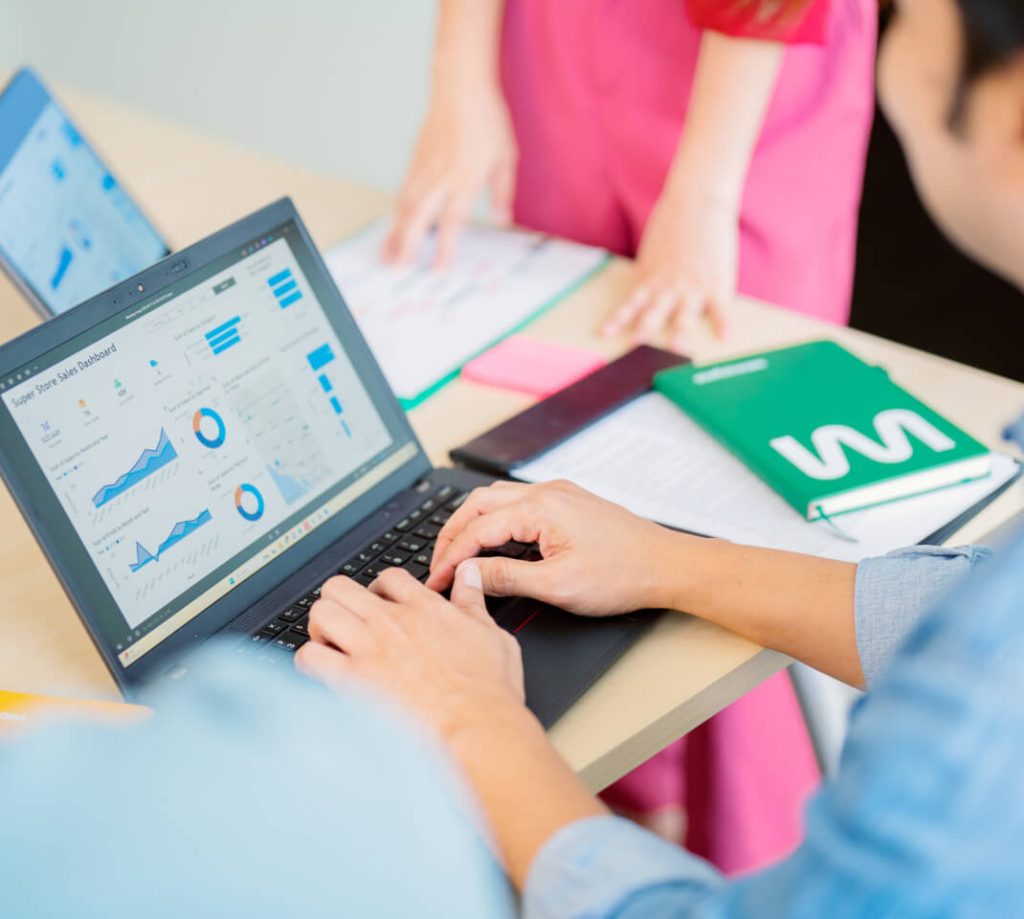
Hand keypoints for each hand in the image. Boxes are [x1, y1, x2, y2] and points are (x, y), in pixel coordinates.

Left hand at [296, 562, 523, 738]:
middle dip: (340, 602)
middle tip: (348, 622)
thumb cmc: (488, 689)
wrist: (477, 728)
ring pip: (320, 613)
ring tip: (332, 645)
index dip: (380, 588)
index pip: (387, 577)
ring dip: (321, 627)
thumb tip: (469, 574)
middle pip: (340, 587)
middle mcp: (391, 623)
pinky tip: (324, 673)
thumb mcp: (492, 633)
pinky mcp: (353, 680)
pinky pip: (309, 657)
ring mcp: (369, 649)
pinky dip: (309, 662)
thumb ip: (473, 600)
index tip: (382, 606)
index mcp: (425, 609)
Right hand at [381, 83, 516, 268]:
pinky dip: (396, 214)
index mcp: (466, 176)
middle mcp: (441, 175)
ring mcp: (424, 167)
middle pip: (419, 216)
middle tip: (397, 269)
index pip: (453, 219)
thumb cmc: (487, 119)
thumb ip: (503, 192)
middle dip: (407, 245)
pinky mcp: (415, 161)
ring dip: (395, 234)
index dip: (445, 246)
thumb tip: (504, 221)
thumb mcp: (506, 156)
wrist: (460, 85)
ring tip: (386, 256)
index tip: (439, 269)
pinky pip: (402, 193)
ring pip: (405, 206)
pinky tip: (392, 230)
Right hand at [427, 480, 682, 616]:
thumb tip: (469, 574)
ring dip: (472, 524)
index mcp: (541, 508)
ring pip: (497, 500)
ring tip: (458, 554)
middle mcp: (547, 492)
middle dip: (452, 533)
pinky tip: (492, 543)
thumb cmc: (623, 575)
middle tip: (438, 564)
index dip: (451, 557)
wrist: (667, 566)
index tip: (436, 581)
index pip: (477, 529)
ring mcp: (559, 494)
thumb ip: (507, 578)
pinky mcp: (569, 503)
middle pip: (479, 504)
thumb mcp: (558, 586)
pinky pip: (518, 504)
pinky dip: (495, 521)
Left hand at [601, 190, 736, 350]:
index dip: (617, 320)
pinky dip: (724, 323)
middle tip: (636, 342)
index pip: (630, 304)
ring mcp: (693, 285)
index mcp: (650, 277)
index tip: (603, 334)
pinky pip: (721, 308)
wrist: (697, 199)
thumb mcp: (653, 250)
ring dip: (680, 332)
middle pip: (654, 312)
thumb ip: (650, 272)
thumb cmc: (674, 220)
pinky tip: (726, 337)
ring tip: (678, 348)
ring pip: (684, 315)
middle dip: (644, 329)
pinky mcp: (717, 282)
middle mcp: (669, 286)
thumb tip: (644, 288)